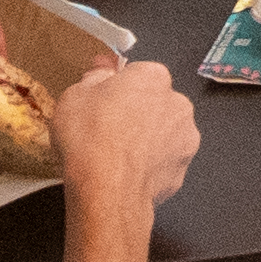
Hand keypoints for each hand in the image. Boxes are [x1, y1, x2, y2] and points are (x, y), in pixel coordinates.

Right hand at [51, 60, 196, 212]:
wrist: (106, 190)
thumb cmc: (91, 138)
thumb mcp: (75, 95)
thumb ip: (94, 78)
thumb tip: (102, 71)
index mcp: (154, 77)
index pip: (137, 74)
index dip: (116, 88)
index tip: (101, 100)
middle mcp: (178, 104)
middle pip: (154, 103)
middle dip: (135, 113)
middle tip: (105, 128)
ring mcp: (184, 140)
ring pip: (162, 134)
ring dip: (145, 140)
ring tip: (114, 155)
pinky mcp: (181, 171)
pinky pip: (162, 162)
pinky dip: (148, 166)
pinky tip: (125, 173)